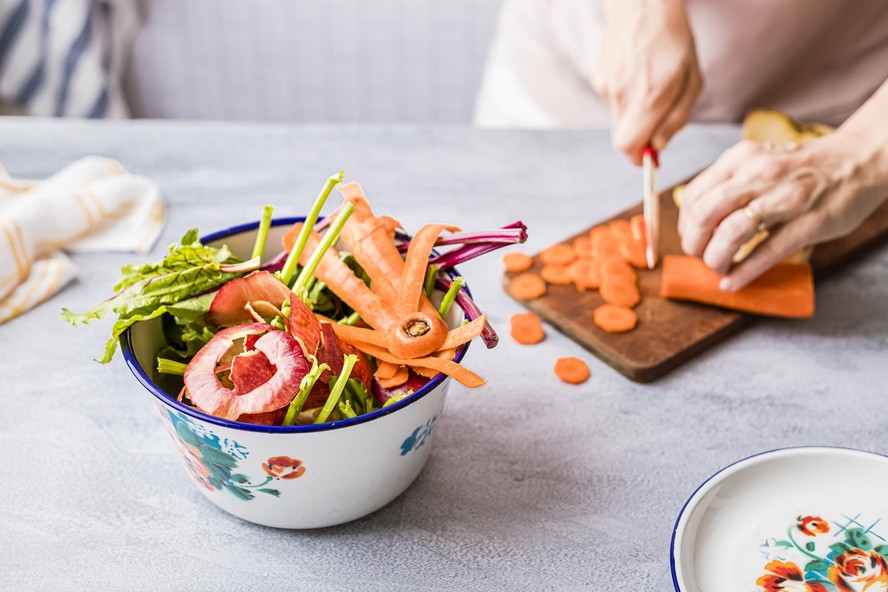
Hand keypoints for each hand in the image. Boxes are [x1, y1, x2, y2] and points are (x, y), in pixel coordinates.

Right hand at [592, 0, 702, 164]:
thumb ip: (677, 118)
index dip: (640, 158)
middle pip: (622, 139)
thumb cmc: (673, 40)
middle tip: (658, 120)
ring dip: (634, 117)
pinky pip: (613, 104)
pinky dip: (626, 101)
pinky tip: (637, 77)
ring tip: (650, 89)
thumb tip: (659, 146)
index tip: (651, 156)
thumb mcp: (692, 80)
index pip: (628, 147)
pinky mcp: (598, 80)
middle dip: (640, 139)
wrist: (642, 5)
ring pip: (618, 122)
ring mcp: (606, 86)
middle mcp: (622, 93)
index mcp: (649, 94)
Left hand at [678, 134, 887, 290]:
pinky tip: (732, 282)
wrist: (858, 160)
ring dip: (715, 259)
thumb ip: (728, 185)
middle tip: (699, 257)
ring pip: (731, 233)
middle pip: (705, 215)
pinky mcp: (809, 223)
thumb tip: (695, 222)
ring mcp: (786, 198)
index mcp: (741, 159)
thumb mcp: (758, 161)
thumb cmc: (800, 168)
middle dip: (694, 245)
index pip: (694, 196)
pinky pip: (766, 253)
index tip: (691, 239)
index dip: (685, 225)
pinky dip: (743, 273)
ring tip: (718, 268)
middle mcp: (759, 174)